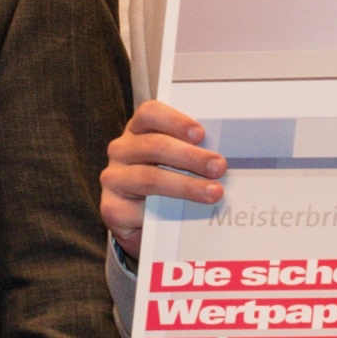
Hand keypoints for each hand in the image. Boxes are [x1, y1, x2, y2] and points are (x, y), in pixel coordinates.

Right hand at [101, 102, 227, 258]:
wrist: (142, 224)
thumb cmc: (165, 185)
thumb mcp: (177, 163)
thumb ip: (193, 153)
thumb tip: (223, 158)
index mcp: (138, 130)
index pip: (150, 113)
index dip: (175, 120)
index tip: (200, 133)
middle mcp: (122, 150)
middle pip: (154, 145)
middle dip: (190, 156)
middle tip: (218, 167)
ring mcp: (114, 178)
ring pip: (150, 177)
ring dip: (185, 185)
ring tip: (212, 192)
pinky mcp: (112, 207)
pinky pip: (140, 209)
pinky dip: (166, 212)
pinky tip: (184, 216)